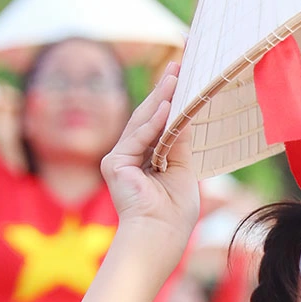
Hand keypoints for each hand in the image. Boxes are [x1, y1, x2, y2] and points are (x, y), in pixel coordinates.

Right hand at [100, 67, 199, 240]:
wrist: (160, 236)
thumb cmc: (173, 213)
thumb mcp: (183, 169)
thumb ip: (180, 141)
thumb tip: (186, 112)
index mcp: (146, 160)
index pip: (158, 124)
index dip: (169, 100)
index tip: (183, 76)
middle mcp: (129, 157)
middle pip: (147, 118)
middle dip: (164, 91)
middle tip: (179, 65)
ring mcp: (119, 160)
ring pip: (141, 123)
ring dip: (160, 98)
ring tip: (176, 76)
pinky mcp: (114, 164)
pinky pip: (137, 138)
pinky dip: (153, 122)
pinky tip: (167, 106)